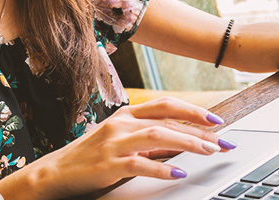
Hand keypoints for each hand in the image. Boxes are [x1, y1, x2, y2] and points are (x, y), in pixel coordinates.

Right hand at [22, 97, 236, 198]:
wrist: (55, 172)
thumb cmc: (91, 157)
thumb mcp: (121, 141)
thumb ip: (148, 139)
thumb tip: (182, 142)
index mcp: (126, 115)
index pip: (165, 105)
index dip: (193, 111)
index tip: (217, 121)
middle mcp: (121, 124)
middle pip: (168, 120)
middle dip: (199, 130)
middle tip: (222, 142)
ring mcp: (114, 143)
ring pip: (158, 136)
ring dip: (188, 143)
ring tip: (209, 152)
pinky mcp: (108, 164)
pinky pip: (140, 163)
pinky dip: (162, 167)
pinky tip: (178, 172)